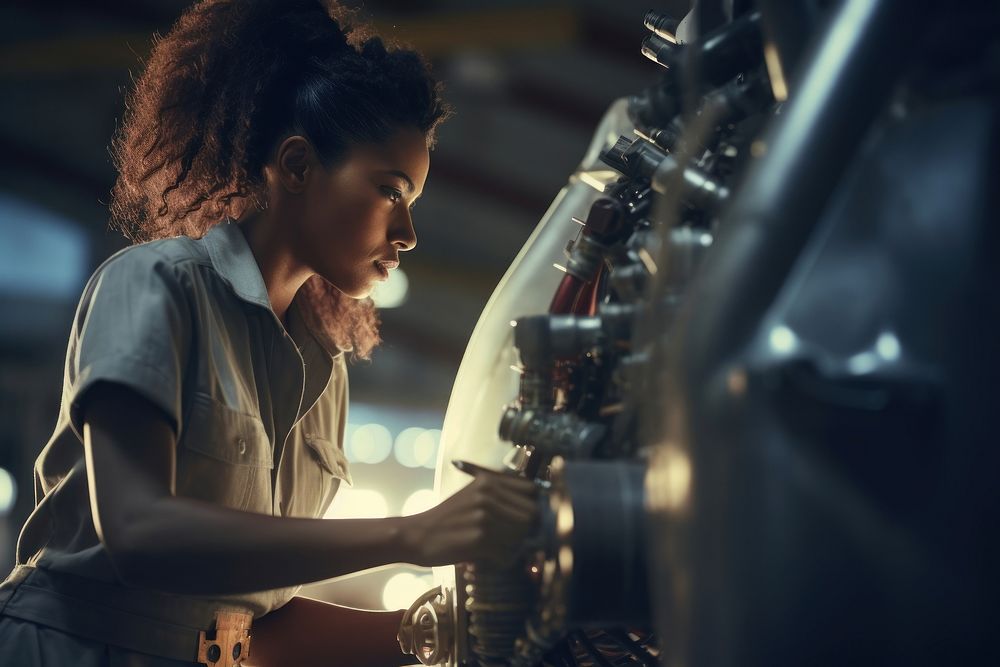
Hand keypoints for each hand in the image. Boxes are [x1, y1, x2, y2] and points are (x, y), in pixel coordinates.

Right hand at [400, 472, 539, 567]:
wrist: (416, 535)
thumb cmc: (447, 519)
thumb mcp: (472, 496)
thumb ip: (500, 497)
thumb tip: (536, 510)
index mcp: (488, 481)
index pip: (532, 490)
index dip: (534, 507)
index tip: (525, 520)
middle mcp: (488, 495)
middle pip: (531, 516)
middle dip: (526, 532)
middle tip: (510, 540)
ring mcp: (484, 516)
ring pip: (521, 537)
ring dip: (513, 548)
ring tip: (496, 549)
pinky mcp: (479, 539)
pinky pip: (507, 554)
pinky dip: (501, 561)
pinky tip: (488, 558)